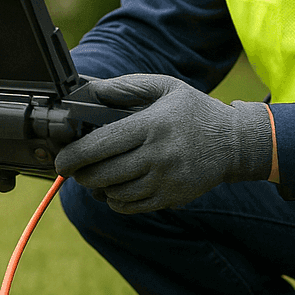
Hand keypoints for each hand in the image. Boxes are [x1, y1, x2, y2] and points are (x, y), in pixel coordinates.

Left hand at [53, 74, 272, 213]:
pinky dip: (115, 201)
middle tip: (73, 169)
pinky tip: (114, 189)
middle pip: (103, 174)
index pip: (102, 145)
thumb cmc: (194, 111)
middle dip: (80, 174)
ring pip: (115, 193)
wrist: (234, 143)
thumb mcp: (165, 87)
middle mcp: (158, 155)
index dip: (74, 155)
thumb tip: (92, 90)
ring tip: (94, 176)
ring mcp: (165, 180)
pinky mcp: (170, 197)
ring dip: (97, 188)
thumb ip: (127, 87)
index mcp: (152, 125)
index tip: (61, 160)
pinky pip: (131, 207)